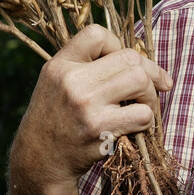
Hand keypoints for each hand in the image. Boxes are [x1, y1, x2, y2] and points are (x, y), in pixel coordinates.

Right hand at [11, 24, 172, 194]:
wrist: (39, 161)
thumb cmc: (57, 118)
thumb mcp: (57, 82)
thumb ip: (86, 64)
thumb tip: (139, 58)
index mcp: (60, 65)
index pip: (97, 34)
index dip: (118, 44)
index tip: (124, 63)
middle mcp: (72, 81)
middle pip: (130, 58)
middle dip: (149, 72)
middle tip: (154, 86)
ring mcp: (86, 104)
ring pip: (141, 82)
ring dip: (151, 95)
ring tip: (145, 106)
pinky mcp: (100, 128)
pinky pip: (143, 114)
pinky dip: (148, 120)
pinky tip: (137, 125)